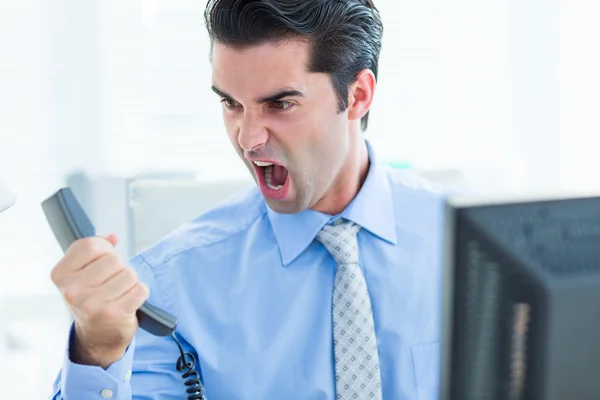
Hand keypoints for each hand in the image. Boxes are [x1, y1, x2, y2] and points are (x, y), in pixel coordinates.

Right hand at [50, 234, 149, 368]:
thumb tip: (113, 237)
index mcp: (60, 275)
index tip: (102, 261)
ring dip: (130, 282)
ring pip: (129, 274)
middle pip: (113, 259)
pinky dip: (139, 293)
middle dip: (119, 268)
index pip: (90, 246)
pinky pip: (140, 289)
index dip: (104, 249)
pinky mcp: (113, 314)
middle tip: (111, 283)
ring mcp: (92, 304)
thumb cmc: (91, 299)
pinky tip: (128, 301)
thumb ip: (95, 249)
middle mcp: (72, 290)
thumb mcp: (81, 273)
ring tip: (119, 293)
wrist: (96, 337)